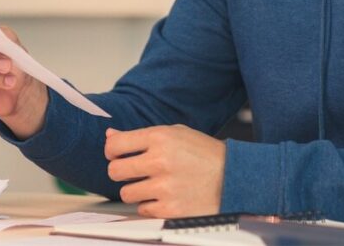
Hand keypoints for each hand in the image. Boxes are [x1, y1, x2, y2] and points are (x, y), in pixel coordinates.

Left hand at [105, 125, 225, 217]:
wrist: (233, 177)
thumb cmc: (204, 153)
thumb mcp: (177, 134)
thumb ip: (142, 136)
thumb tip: (110, 136)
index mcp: (161, 137)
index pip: (115, 145)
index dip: (111, 151)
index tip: (117, 155)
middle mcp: (160, 161)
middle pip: (114, 170)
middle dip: (120, 171)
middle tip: (133, 172)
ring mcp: (164, 187)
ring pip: (125, 193)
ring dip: (136, 190)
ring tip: (154, 185)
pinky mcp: (169, 209)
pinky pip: (142, 209)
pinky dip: (150, 205)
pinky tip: (166, 196)